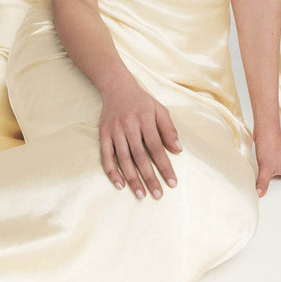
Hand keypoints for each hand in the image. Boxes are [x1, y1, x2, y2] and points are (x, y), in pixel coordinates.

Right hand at [99, 78, 181, 198]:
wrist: (116, 86)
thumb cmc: (142, 101)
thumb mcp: (159, 110)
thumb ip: (169, 129)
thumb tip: (178, 150)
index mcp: (145, 119)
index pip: (156, 147)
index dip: (165, 166)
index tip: (172, 182)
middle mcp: (129, 125)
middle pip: (140, 156)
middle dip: (150, 177)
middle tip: (158, 195)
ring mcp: (115, 130)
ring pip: (124, 159)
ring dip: (132, 179)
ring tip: (141, 194)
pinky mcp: (103, 134)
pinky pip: (106, 156)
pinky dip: (112, 171)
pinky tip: (120, 184)